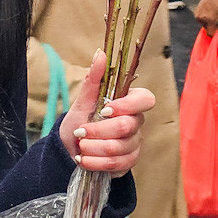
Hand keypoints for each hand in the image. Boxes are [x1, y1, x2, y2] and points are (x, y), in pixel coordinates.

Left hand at [58, 50, 153, 174]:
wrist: (71, 148)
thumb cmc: (80, 120)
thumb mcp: (83, 100)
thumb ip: (94, 79)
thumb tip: (100, 53)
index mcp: (130, 102)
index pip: (146, 99)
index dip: (127, 105)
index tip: (104, 110)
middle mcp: (136, 122)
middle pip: (126, 126)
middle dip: (98, 130)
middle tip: (80, 132)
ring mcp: (134, 143)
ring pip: (120, 148)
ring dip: (94, 148)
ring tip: (80, 146)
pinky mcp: (128, 162)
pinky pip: (117, 164)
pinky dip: (96, 163)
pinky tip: (83, 159)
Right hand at [192, 0, 217, 33]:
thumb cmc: (215, 1)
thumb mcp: (213, 19)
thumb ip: (211, 29)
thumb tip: (211, 36)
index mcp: (198, 17)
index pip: (206, 30)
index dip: (215, 32)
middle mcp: (200, 13)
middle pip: (209, 25)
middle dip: (216, 26)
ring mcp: (204, 8)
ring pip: (212, 19)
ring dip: (217, 20)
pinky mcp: (209, 4)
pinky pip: (214, 14)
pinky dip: (217, 15)